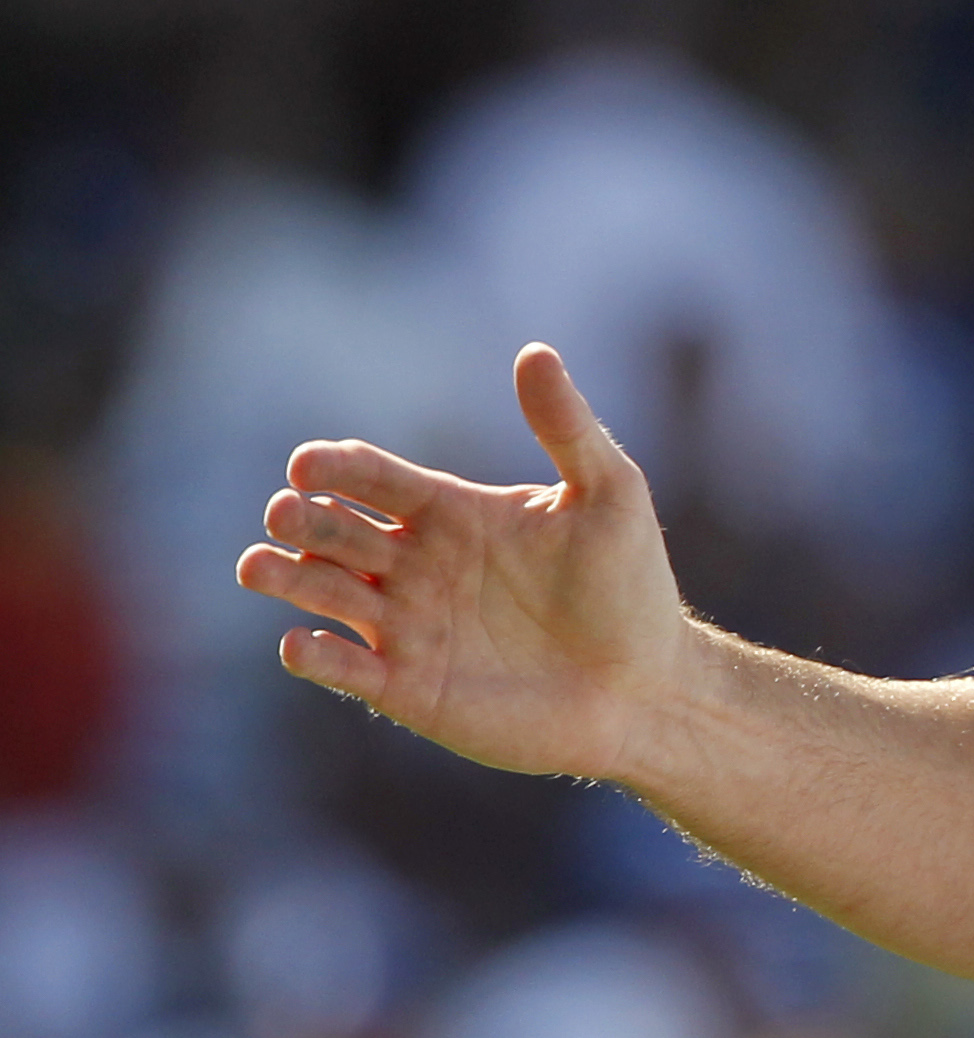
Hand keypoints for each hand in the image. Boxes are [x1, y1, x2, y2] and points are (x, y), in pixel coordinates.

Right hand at [235, 345, 701, 784]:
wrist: (648, 687)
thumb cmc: (632, 588)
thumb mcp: (610, 496)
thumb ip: (567, 427)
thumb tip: (535, 351)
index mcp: (448, 511)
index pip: (370, 476)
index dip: (335, 467)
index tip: (309, 465)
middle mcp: (414, 564)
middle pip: (331, 529)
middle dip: (300, 519)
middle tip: (285, 514)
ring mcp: (405, 625)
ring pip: (318, 592)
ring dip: (284, 578)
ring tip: (260, 567)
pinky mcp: (408, 687)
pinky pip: (343, 668)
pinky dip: (313, 657)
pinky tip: (302, 644)